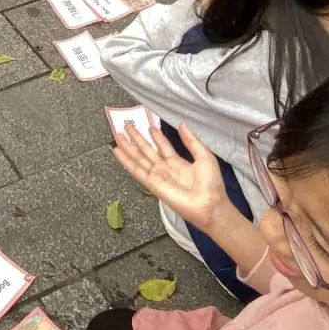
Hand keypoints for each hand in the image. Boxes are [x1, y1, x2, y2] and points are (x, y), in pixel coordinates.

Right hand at [114, 121, 228, 232]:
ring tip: (118, 134)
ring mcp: (157, 176)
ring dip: (128, 147)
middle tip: (127, 126)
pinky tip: (117, 151)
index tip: (149, 126)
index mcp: (178, 162)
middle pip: (147, 150)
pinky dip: (125, 161)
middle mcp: (165, 168)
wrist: (209, 205)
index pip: (163, 146)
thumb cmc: (210, 184)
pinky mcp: (151, 183)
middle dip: (137, 138)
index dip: (156, 136)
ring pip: (138, 158)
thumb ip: (191, 141)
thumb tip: (182, 125)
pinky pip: (136, 170)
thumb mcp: (204, 156)